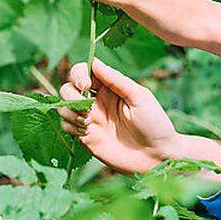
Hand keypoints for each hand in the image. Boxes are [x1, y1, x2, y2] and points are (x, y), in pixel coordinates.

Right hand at [58, 58, 179, 174]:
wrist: (157, 157)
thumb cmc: (154, 123)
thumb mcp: (139, 97)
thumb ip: (116, 80)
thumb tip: (95, 62)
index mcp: (109, 87)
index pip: (84, 72)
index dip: (78, 74)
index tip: (86, 85)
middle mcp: (97, 101)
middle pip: (68, 88)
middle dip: (70, 94)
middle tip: (87, 108)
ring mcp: (90, 119)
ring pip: (64, 107)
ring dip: (69, 111)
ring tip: (87, 122)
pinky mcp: (86, 137)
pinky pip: (66, 126)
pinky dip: (70, 126)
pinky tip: (86, 132)